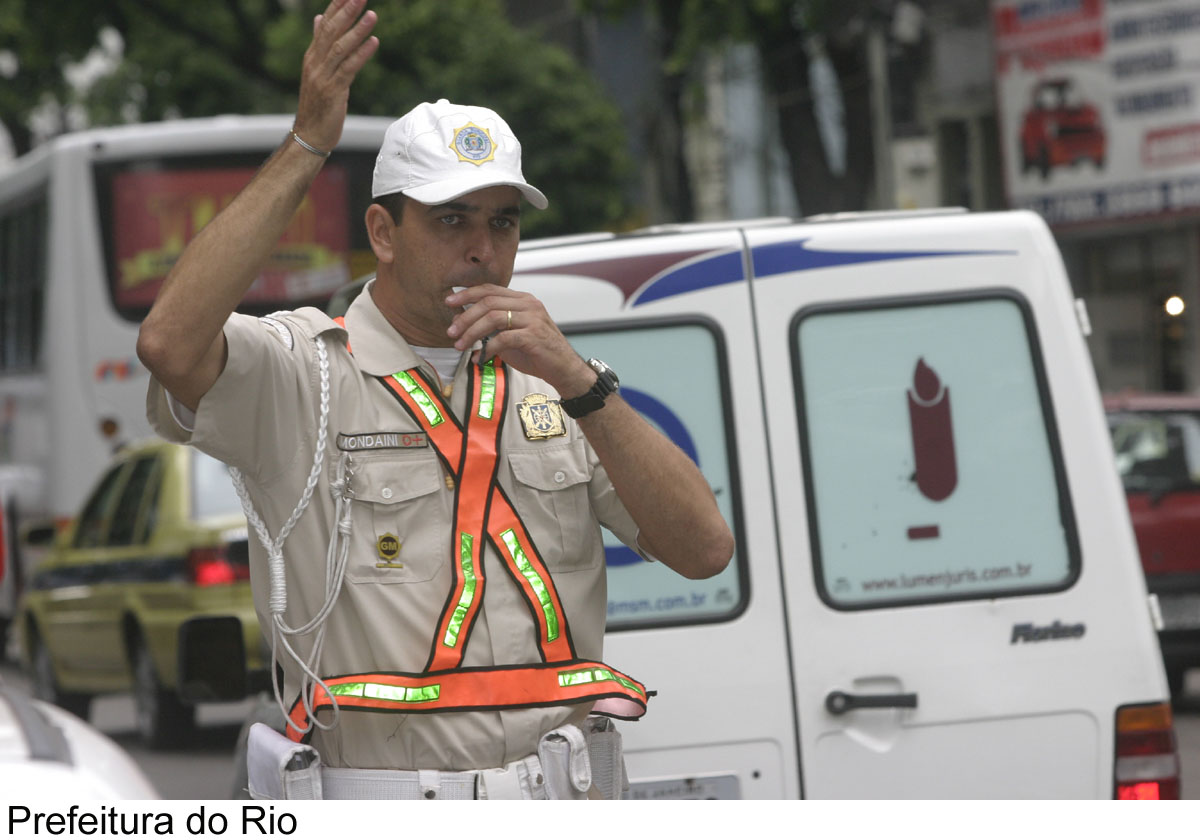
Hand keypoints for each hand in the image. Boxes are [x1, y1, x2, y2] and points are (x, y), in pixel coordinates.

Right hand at [294, 0, 378, 152]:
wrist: (309, 134)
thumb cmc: (317, 104)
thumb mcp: (318, 70)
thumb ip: (320, 44)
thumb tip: (321, 19)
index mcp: (312, 56)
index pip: (325, 25)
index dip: (337, 7)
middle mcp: (315, 63)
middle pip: (332, 32)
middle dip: (347, 12)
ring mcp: (323, 77)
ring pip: (340, 48)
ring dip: (358, 30)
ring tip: (373, 14)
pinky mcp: (333, 92)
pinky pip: (349, 69)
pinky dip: (361, 55)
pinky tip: (374, 43)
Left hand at [445, 285, 595, 397]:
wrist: (564, 369)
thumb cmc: (537, 353)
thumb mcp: (511, 335)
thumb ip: (492, 326)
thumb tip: (462, 323)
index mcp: (523, 300)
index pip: (490, 290)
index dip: (467, 294)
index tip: (449, 303)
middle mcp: (529, 304)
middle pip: (488, 302)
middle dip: (465, 317)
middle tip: (451, 332)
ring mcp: (533, 319)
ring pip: (493, 318)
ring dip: (472, 332)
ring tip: (461, 345)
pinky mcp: (534, 336)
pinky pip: (503, 338)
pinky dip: (488, 348)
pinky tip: (481, 358)